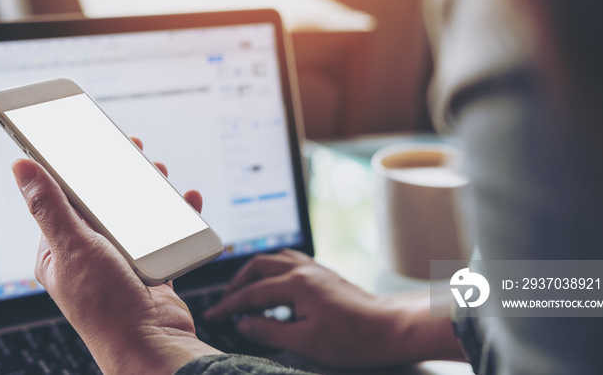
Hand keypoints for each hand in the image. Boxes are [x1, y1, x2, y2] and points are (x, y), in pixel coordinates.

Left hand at [11, 137, 219, 374]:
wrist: (150, 344)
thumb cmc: (106, 305)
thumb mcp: (73, 248)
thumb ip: (50, 206)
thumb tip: (22, 166)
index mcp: (62, 252)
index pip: (66, 200)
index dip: (79, 170)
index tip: (91, 143)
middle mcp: (90, 256)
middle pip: (105, 204)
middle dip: (119, 176)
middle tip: (132, 150)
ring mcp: (122, 263)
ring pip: (136, 217)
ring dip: (149, 192)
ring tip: (159, 172)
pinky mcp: (152, 270)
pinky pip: (165, 235)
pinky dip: (176, 217)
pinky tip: (187, 201)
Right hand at [205, 249, 463, 367]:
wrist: (390, 328)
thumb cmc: (352, 339)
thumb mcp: (305, 343)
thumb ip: (269, 331)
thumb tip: (242, 324)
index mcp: (296, 284)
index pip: (251, 293)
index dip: (228, 306)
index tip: (212, 316)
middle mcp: (303, 270)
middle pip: (258, 266)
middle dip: (237, 284)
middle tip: (225, 303)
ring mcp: (315, 269)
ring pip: (274, 259)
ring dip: (254, 273)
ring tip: (244, 292)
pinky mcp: (324, 274)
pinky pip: (290, 261)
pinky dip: (272, 270)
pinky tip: (273, 284)